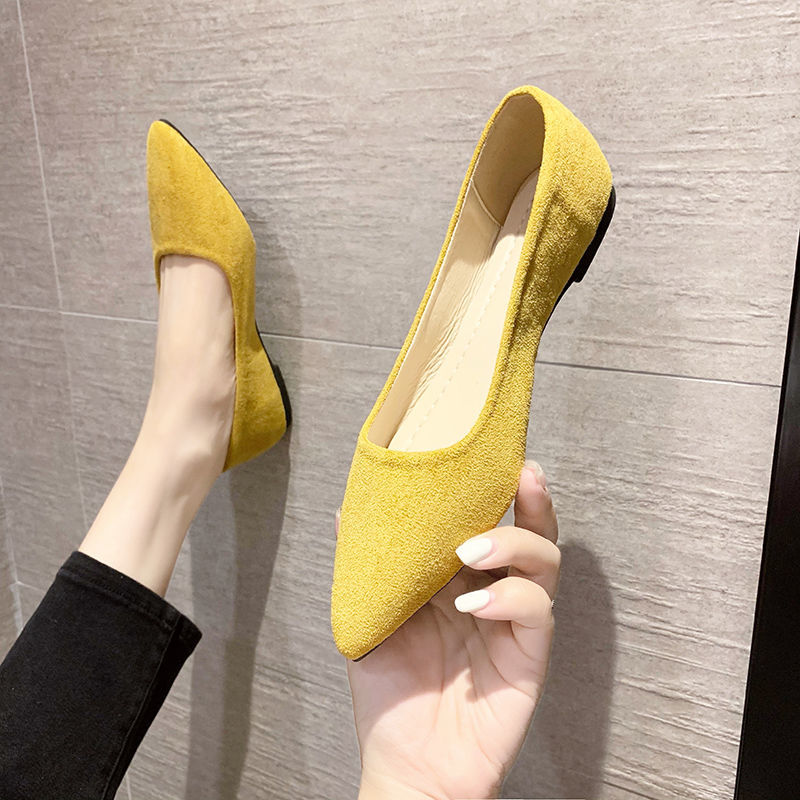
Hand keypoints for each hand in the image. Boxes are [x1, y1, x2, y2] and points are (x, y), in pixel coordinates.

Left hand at [341, 461, 559, 799]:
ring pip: (544, 562)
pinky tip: (472, 604)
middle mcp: (494, 590)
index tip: (492, 452)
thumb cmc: (390, 692)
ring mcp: (514, 622)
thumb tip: (347, 509)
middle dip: (531, 499)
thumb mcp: (370, 618)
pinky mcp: (529, 656)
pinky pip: (535, 611)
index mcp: (461, 577)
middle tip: (519, 476)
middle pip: (533, 530)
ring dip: (513, 543)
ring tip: (471, 549)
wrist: (406, 764)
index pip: (490, 519)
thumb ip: (366, 565)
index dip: (497, 486)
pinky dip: (509, 596)